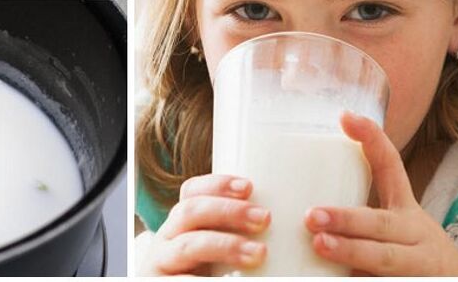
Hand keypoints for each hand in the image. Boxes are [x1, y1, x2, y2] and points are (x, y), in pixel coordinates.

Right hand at [138, 174, 269, 275]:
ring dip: (224, 245)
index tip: (250, 186)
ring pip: (188, 245)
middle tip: (264, 218)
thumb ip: (244, 240)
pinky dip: (204, 280)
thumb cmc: (215, 280)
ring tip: (259, 254)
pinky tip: (224, 280)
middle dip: (227, 211)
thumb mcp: (224, 256)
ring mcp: (161, 267)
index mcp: (182, 226)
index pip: (191, 193)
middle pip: (189, 212)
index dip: (217, 184)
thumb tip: (296, 228)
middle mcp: (167, 241)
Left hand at [304, 112, 457, 275]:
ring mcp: (419, 264)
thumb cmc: (414, 257)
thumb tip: (300, 208)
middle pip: (381, 223)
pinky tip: (335, 277)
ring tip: (320, 244)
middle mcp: (414, 233)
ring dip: (351, 251)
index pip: (391, 167)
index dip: (372, 140)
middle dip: (346, 218)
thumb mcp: (395, 230)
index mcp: (406, 211)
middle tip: (311, 214)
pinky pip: (384, 281)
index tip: (345, 116)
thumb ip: (359, 220)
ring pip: (385, 258)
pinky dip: (361, 278)